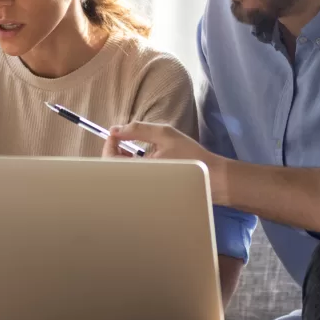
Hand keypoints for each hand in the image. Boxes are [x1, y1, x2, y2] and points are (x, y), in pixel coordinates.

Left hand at [104, 122, 230, 204]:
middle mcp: (138, 182)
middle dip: (114, 151)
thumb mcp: (164, 134)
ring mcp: (144, 188)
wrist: (211, 177)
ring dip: (123, 158)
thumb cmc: (189, 156)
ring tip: (133, 147)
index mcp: (139, 169)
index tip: (115, 133)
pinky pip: (133, 177)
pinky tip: (142, 158)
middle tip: (123, 139)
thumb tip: (115, 129)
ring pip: (122, 173)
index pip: (110, 160)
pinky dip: (132, 165)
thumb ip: (138, 130)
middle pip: (113, 168)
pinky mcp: (150, 190)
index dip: (108, 144)